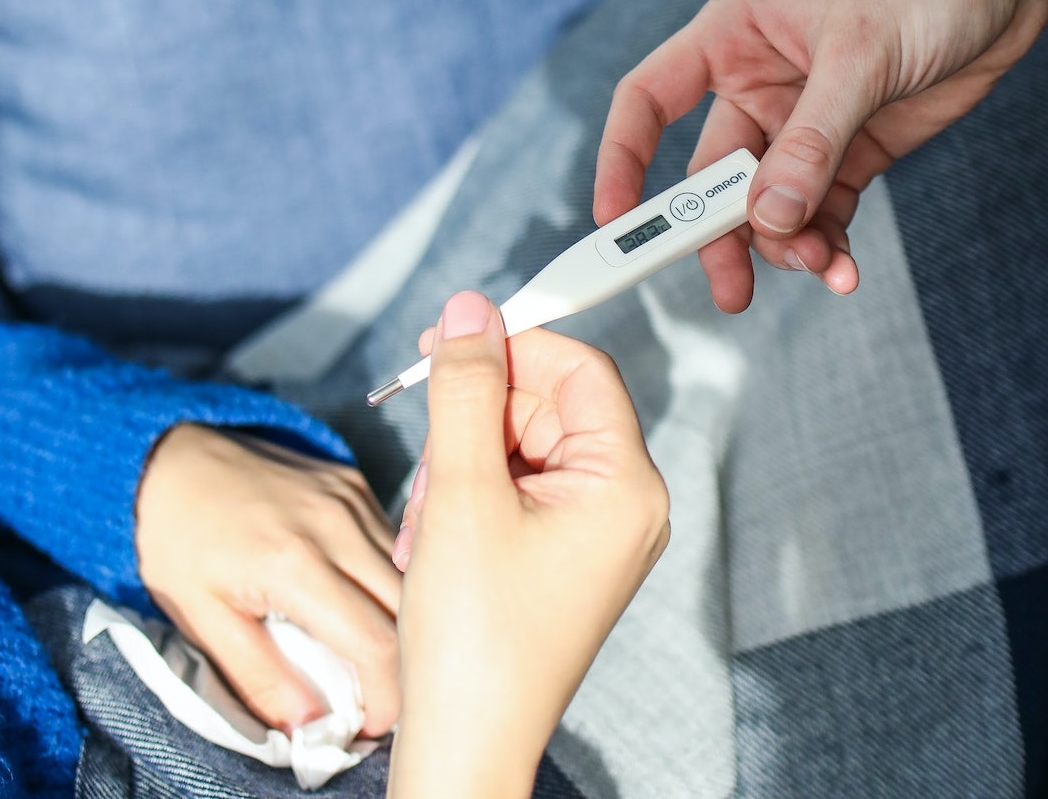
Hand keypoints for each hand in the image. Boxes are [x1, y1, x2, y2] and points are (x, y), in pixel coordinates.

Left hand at [135, 424, 400, 736]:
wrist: (168, 459)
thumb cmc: (178, 542)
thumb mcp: (202, 619)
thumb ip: (259, 676)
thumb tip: (309, 726)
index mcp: (294, 564)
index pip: (376, 643)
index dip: (385, 697)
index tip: (368, 724)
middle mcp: (335, 525)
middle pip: (408, 609)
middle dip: (403, 663)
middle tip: (377, 694)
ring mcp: (350, 497)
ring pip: (410, 573)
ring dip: (402, 619)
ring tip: (372, 651)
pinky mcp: (353, 483)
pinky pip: (393, 541)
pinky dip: (390, 578)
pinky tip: (363, 599)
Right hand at [386, 291, 669, 798]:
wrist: (465, 739)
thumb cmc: (474, 635)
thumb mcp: (461, 493)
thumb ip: (467, 390)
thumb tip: (471, 309)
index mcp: (625, 486)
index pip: (581, 371)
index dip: (515, 345)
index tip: (449, 341)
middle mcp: (621, 504)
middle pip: (547, 405)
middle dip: (475, 416)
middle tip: (422, 439)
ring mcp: (591, 531)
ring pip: (519, 445)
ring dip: (459, 461)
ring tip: (426, 519)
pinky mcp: (559, 552)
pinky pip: (514, 487)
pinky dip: (465, 494)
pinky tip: (432, 534)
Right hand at [595, 0, 1047, 311]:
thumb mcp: (862, 56)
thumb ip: (811, 142)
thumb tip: (767, 219)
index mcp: (732, 38)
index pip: (647, 101)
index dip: (622, 159)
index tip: (617, 220)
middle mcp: (755, 85)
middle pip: (710, 177)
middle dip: (718, 236)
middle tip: (730, 289)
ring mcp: (799, 125)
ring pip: (765, 206)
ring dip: (785, 246)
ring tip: (822, 264)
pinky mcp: (844, 154)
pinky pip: (817, 213)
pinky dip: (825, 245)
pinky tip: (842, 267)